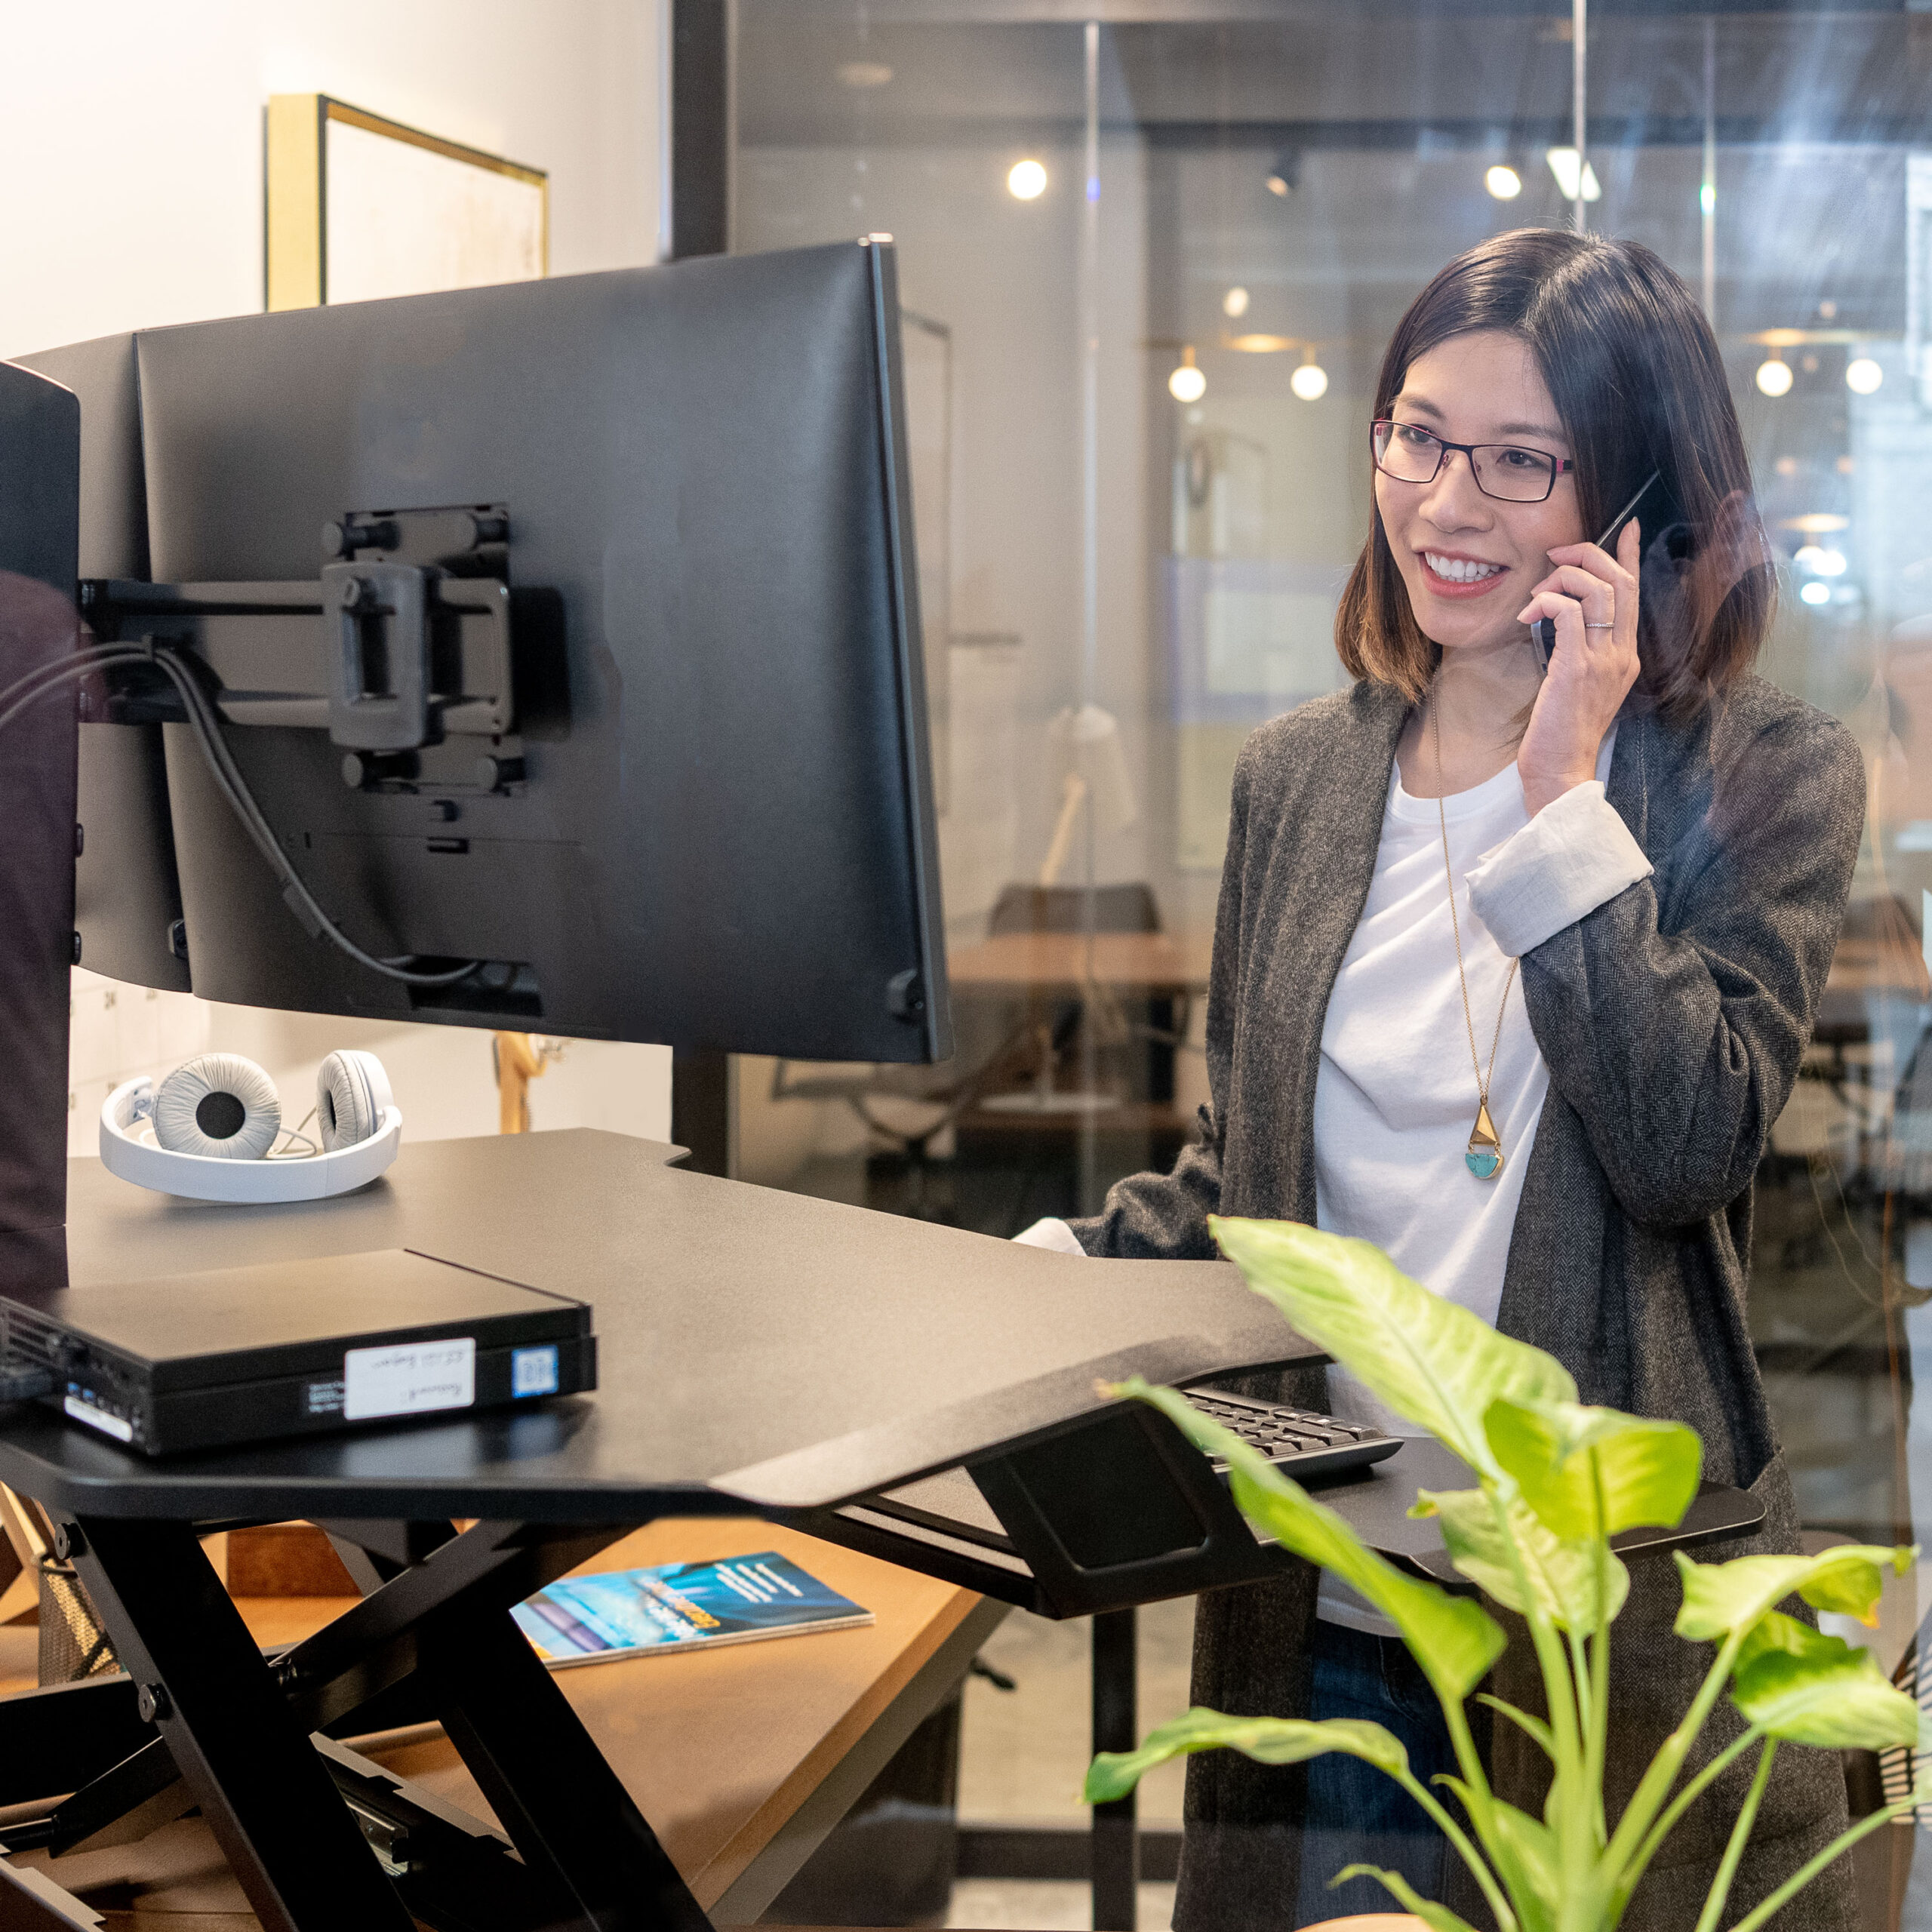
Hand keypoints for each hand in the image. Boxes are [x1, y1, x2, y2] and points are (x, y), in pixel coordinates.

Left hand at [1514, 517, 1641, 815]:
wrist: (1561, 771)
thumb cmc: (1562, 732)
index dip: (1630, 556)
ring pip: (1598, 589)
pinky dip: (1546, 601)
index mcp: (1625, 656)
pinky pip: (1567, 612)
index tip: (1628, 528)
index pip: (1635, 595)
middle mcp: (1621, 654)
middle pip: (1620, 582)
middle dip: (1588, 555)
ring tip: (1536, 591)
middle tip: (1555, 553)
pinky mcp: (1576, 669)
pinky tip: (1527, 614)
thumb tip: (1559, 619)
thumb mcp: (1578, 686)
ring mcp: (1602, 660)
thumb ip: (1580, 652)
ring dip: (1563, 576)